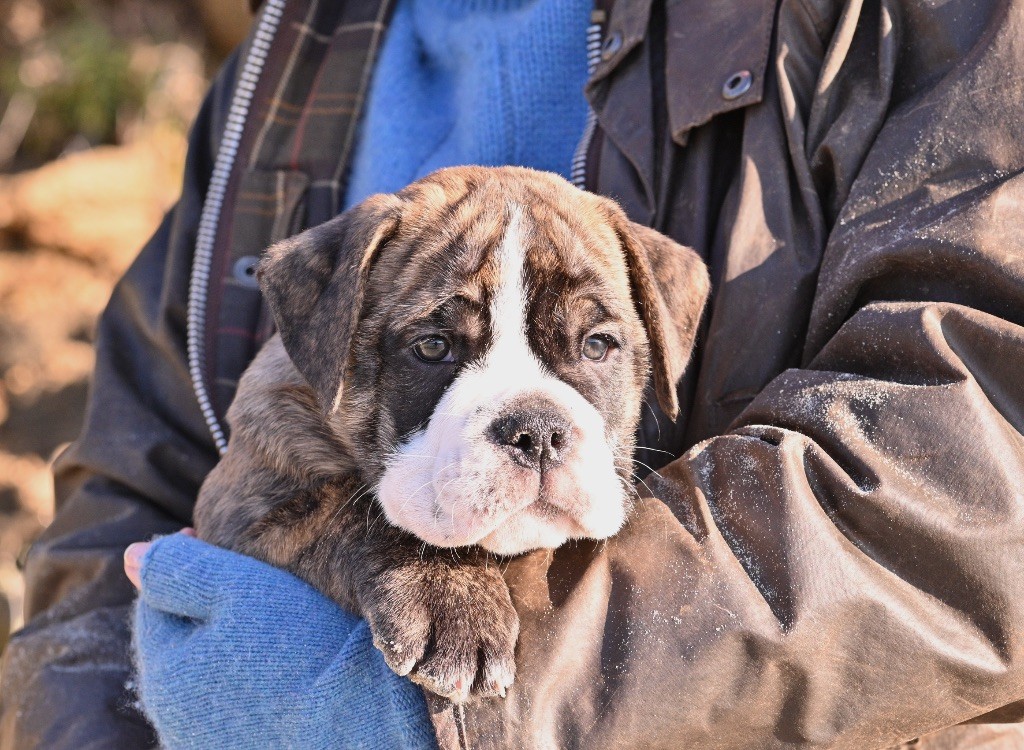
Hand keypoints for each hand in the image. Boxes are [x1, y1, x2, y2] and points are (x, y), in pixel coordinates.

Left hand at [128, 532, 435, 749]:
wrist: (375, 726)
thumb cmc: (310, 650)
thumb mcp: (243, 590)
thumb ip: (183, 569)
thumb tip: (131, 557)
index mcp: (166, 679)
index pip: (157, 603)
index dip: (188, 561)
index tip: (228, 538)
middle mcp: (179, 724)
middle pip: (184, 642)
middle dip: (209, 605)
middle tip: (257, 575)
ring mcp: (217, 745)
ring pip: (213, 674)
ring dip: (235, 641)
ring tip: (281, 618)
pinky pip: (243, 704)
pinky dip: (258, 677)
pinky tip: (295, 663)